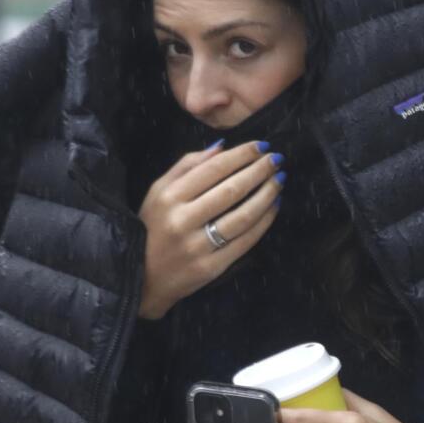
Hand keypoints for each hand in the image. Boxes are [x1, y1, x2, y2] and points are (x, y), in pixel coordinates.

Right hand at [137, 140, 285, 319]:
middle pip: (231, 190)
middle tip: (277, 159)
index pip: (213, 169)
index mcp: (169, 197)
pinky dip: (264, 221)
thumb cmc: (152, 227)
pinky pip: (245, 241)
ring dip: (266, 195)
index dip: (241, 155)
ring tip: (279, 180)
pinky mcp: (212, 267)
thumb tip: (221, 147)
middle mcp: (182, 220)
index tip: (262, 146)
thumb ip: (186, 166)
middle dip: (259, 171)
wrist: (143, 277)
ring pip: (243, 216)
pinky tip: (274, 206)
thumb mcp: (157, 192)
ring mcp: (198, 246)